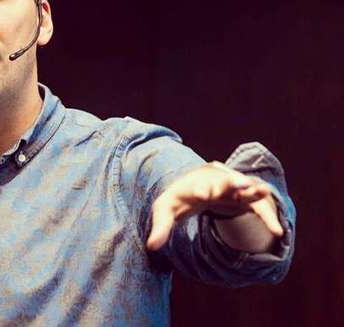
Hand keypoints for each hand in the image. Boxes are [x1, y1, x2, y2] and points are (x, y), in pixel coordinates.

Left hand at [146, 161, 283, 250]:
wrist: (192, 186)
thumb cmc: (177, 200)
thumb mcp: (164, 211)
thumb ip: (160, 228)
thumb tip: (151, 246)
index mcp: (192, 185)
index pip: (197, 185)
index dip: (201, 189)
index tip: (203, 194)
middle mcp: (213, 182)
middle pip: (223, 181)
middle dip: (231, 182)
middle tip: (242, 184)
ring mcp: (229, 188)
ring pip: (242, 188)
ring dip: (252, 189)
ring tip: (264, 190)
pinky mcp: (240, 197)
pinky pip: (255, 206)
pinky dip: (265, 216)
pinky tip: (277, 231)